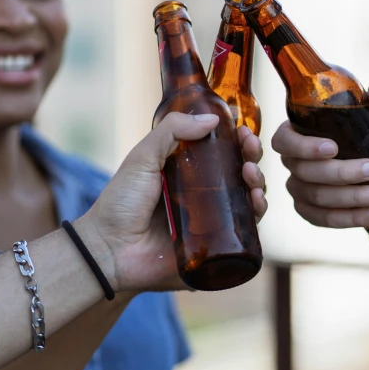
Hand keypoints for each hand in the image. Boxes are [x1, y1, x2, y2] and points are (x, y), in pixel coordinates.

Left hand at [79, 113, 267, 292]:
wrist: (110, 250)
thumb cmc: (121, 203)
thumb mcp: (143, 157)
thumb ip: (171, 132)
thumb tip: (212, 119)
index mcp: (187, 172)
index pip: (221, 151)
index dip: (237, 139)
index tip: (243, 128)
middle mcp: (203, 195)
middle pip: (240, 172)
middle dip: (252, 156)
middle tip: (250, 147)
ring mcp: (212, 221)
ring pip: (248, 198)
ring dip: (258, 181)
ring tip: (251, 174)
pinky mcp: (217, 246)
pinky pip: (246, 229)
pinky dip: (257, 212)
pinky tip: (256, 201)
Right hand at [272, 79, 368, 228]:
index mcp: (298, 132)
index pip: (284, 140)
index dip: (304, 147)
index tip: (333, 147)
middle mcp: (292, 162)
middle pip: (305, 172)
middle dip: (341, 173)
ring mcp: (298, 189)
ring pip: (317, 197)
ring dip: (353, 198)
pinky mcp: (310, 212)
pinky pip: (325, 219)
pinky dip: (352, 218)